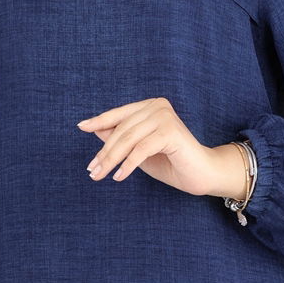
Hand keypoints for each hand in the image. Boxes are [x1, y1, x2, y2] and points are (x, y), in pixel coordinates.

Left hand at [76, 96, 219, 197]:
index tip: (82, 127)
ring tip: (100, 175)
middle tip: (92, 170)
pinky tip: (119, 177)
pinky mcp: (170, 132)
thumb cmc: (170, 163)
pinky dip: (127, 165)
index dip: (99, 121)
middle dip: (104, 152)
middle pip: (121, 129)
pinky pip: (141, 149)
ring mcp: (165, 117)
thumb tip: (94, 128)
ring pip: (128, 139)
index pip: (119, 114)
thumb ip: (120, 138)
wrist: (201, 175)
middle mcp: (158, 106)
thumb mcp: (138, 151)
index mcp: (150, 106)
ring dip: (111, 159)